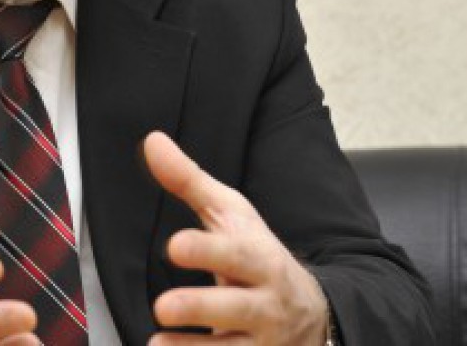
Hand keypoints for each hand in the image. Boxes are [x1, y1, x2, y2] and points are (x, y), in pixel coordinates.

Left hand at [143, 131, 328, 344]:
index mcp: (259, 258)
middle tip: (163, 305)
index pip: (235, 253)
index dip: (206, 250)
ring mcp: (263, 340)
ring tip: (158, 343)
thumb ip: (189, 181)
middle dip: (201, 305)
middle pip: (237, 305)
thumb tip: (152, 141)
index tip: (174, 246)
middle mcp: (265, 301)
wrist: (313, 314)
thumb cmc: (258, 256)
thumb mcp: (231, 217)